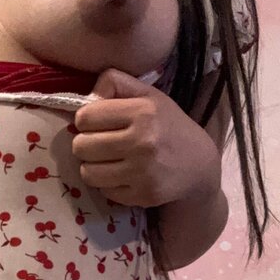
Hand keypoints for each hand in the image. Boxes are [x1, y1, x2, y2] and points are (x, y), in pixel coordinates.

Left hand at [72, 68, 220, 208]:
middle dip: (85, 144)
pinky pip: (104, 191)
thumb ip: (116, 83)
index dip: (85, 119)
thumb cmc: (167, 126)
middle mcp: (142, 142)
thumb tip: (88, 95)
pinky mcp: (142, 195)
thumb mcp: (148, 95)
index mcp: (143, 112)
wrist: (198, 165)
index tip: (96, 123)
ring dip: (92, 166)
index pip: (85, 117)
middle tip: (99, 144)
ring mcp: (142, 172)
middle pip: (81, 146)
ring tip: (107, 160)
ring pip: (87, 173)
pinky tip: (122, 175)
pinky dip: (108, 184)